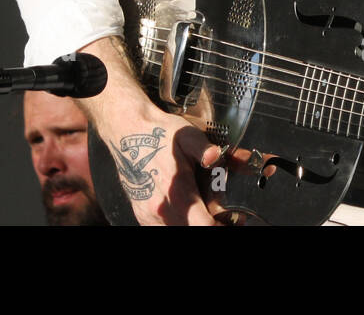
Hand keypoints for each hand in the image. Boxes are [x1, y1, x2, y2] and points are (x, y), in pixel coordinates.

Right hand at [103, 110, 223, 225]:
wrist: (128, 132)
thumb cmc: (159, 134)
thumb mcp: (187, 135)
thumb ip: (205, 149)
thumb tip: (215, 156)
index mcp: (177, 192)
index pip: (205, 226)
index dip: (223, 225)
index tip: (235, 220)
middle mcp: (161, 210)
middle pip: (193, 231)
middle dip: (212, 225)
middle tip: (226, 217)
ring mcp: (149, 216)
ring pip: (177, 230)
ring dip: (195, 224)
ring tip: (208, 213)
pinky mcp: (142, 216)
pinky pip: (165, 228)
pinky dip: (180, 223)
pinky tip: (189, 212)